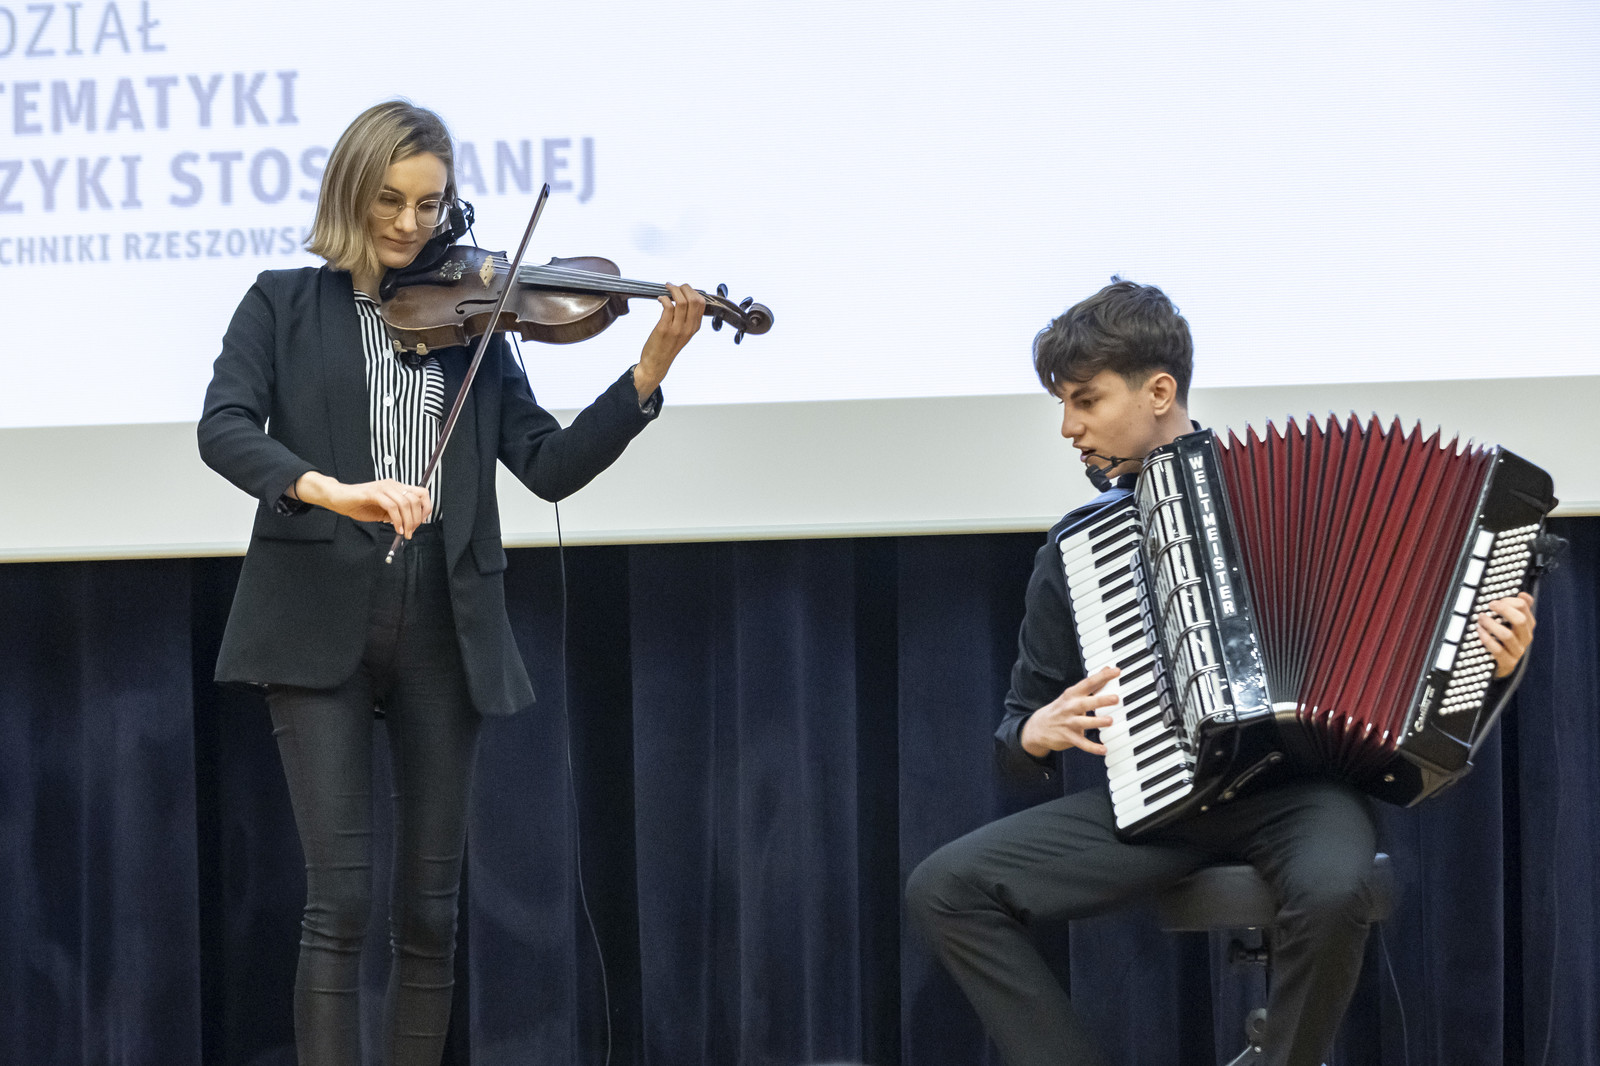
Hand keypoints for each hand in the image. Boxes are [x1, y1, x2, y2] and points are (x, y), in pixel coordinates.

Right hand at [294, 472, 431, 537]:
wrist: (338, 499)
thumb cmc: (359, 504)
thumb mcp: (383, 511)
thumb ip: (397, 513)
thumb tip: (411, 523)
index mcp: (396, 487)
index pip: (422, 493)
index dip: (426, 508)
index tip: (421, 522)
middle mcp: (392, 485)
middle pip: (416, 499)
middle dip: (417, 519)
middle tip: (411, 531)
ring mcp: (383, 487)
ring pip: (405, 503)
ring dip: (408, 521)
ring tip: (404, 532)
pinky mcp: (373, 493)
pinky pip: (392, 507)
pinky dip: (397, 520)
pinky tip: (396, 528)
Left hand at [632, 282, 704, 402]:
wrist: (656, 364)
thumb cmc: (667, 347)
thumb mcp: (682, 334)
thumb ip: (685, 319)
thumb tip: (682, 299)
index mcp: (694, 327)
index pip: (702, 304)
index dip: (692, 292)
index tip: (683, 289)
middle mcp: (688, 328)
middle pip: (694, 300)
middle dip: (685, 288)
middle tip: (675, 286)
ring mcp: (677, 329)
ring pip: (682, 301)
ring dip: (674, 290)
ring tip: (667, 288)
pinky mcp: (664, 329)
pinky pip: (668, 306)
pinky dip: (664, 298)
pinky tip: (660, 299)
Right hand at [1020, 666, 1121, 757]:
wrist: (1037, 728)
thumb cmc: (1061, 709)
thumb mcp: (1072, 695)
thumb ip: (1091, 684)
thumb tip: (1107, 669)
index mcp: (1072, 695)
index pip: (1088, 683)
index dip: (1102, 676)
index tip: (1116, 671)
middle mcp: (1069, 707)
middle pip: (1085, 703)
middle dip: (1100, 700)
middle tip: (1115, 698)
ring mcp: (1068, 722)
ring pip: (1083, 722)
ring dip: (1097, 722)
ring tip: (1110, 721)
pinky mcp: (1068, 737)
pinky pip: (1081, 743)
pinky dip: (1092, 747)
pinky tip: (1103, 749)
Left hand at [1477, 591, 1535, 677]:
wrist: (1501, 666)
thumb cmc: (1504, 641)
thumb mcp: (1511, 624)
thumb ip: (1517, 609)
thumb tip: (1523, 594)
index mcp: (1527, 626)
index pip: (1524, 608)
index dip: (1510, 600)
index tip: (1497, 599)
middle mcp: (1525, 638)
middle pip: (1520, 620)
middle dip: (1503, 610)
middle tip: (1490, 605)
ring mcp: (1518, 651)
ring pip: (1507, 635)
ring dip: (1491, 624)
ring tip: (1481, 618)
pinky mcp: (1508, 662)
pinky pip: (1497, 650)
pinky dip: (1487, 639)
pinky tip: (1479, 632)